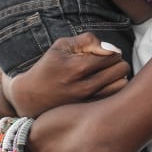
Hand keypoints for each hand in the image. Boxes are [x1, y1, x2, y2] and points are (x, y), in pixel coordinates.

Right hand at [2, 33, 130, 117]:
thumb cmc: (48, 67)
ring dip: (118, 77)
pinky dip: (114, 89)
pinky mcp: (89, 111)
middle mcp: (85, 86)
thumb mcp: (62, 46)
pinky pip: (115, 98)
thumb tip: (111, 48)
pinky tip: (104, 87)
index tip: (102, 54)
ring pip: (122, 84)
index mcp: (77, 68)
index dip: (111, 51)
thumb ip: (88, 40)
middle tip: (106, 64)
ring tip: (107, 75)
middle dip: (117, 63)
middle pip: (122, 69)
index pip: (113, 55)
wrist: (28, 97)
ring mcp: (88, 101)